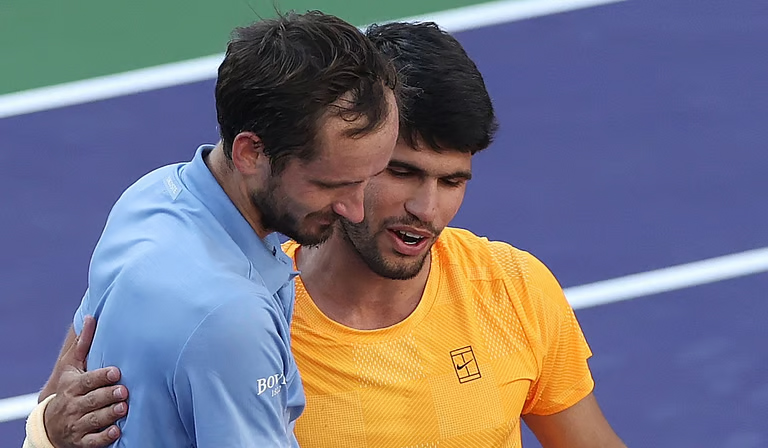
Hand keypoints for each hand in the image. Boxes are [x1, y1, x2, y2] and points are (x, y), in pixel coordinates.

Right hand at [43, 316, 127, 447]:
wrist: (49, 425)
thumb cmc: (67, 388)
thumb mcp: (70, 367)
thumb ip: (83, 344)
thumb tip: (90, 317)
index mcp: (72, 386)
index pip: (88, 381)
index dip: (101, 376)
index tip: (116, 372)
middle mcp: (73, 405)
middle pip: (92, 400)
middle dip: (107, 395)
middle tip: (124, 391)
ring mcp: (76, 424)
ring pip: (93, 420)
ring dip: (108, 415)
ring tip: (123, 408)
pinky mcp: (81, 440)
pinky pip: (93, 440)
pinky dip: (103, 437)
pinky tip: (116, 431)